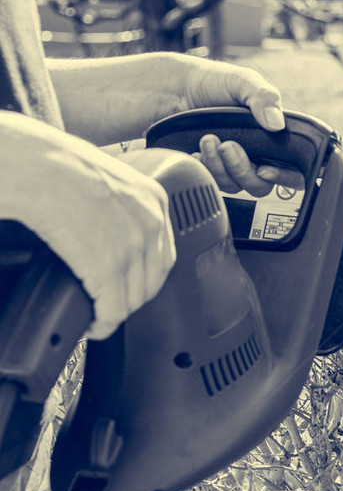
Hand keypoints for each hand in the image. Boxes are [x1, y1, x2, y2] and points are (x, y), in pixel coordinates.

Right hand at [0, 112, 175, 339]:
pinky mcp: (107, 266)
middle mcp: (151, 224)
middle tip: (110, 306)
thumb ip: (117, 205)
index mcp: (154, 200)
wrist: (32, 164)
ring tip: (100, 316)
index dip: (145, 277)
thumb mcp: (104, 180)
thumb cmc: (53, 164)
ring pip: (135, 298)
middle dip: (132, 298)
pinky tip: (94, 326)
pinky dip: (104, 324)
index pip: (163, 254)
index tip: (129, 286)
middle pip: (153, 280)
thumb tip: (107, 226)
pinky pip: (113, 308)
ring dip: (116, 313)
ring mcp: (132, 246)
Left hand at [179, 58, 301, 195]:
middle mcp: (257, 155)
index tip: (265, 170)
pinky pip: (213, 183)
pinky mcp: (212, 169)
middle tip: (228, 146)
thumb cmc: (213, 81)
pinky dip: (206, 169)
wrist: (174, 87)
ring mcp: (233, 165)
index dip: (284, 177)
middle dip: (243, 170)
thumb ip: (263, 97)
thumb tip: (277, 124)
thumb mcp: (243, 81)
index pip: (292, 169)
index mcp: (273, 136)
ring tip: (207, 139)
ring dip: (220, 167)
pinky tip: (196, 152)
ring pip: (235, 186)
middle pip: (261, 185)